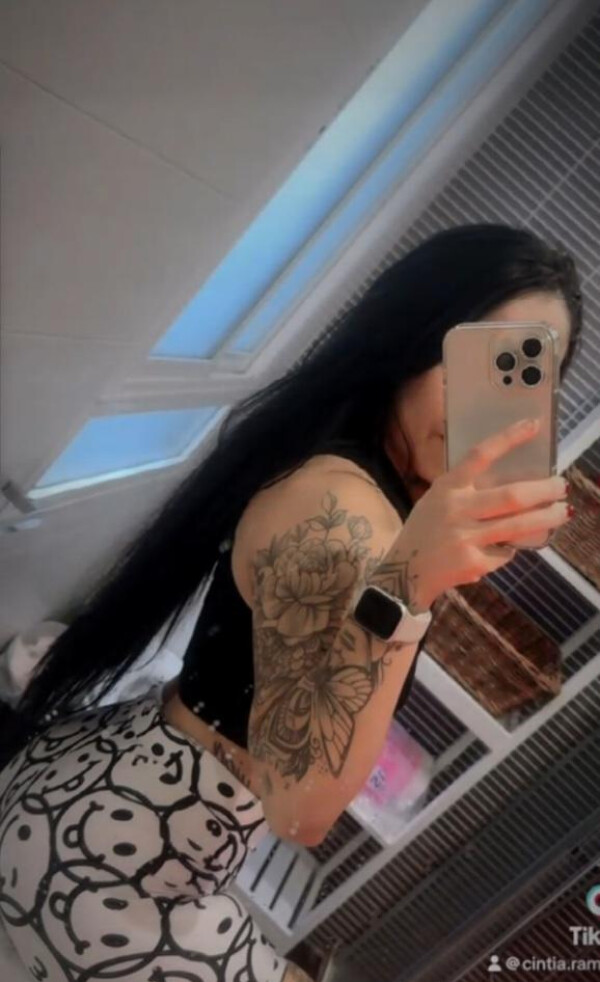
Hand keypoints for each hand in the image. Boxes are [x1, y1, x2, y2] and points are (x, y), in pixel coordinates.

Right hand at [398, 418, 569, 606]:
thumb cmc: (426, 531)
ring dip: (545, 518)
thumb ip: (467, 494)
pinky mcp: (473, 563)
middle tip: (561, 486)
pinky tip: (501, 549)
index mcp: (446, 488)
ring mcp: (464, 537)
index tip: (533, 425)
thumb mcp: (437, 502)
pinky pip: (504, 552)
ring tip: (561, 512)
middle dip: (543, 490)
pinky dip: (508, 549)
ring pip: (517, 526)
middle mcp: (455, 509)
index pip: (479, 455)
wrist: (406, 572)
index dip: (507, 438)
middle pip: (511, 496)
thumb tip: (516, 490)